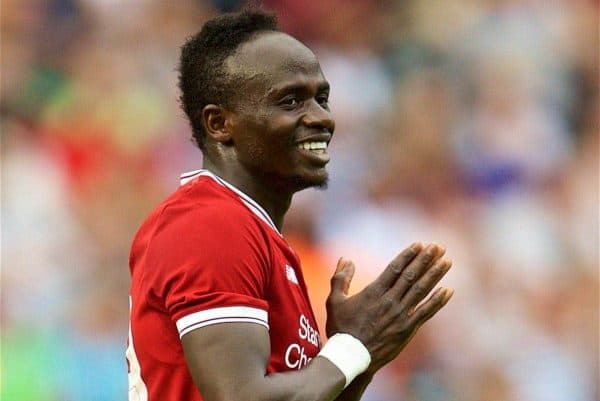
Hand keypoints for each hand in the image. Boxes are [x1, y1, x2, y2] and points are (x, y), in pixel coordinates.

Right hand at [325, 243, 452, 373]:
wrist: (351, 358)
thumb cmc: (341, 329)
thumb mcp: (335, 300)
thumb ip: (341, 278)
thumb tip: (346, 259)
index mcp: (373, 292)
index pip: (395, 268)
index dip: (408, 255)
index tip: (420, 244)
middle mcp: (389, 301)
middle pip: (411, 275)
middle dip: (426, 259)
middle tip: (438, 246)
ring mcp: (400, 315)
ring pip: (421, 290)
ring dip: (435, 274)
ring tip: (447, 261)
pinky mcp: (407, 329)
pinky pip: (426, 313)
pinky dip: (437, 301)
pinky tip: (448, 290)